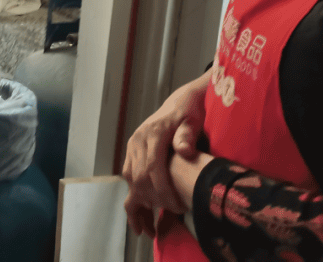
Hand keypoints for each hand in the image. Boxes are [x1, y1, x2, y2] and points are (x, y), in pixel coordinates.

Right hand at [122, 70, 209, 232]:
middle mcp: (138, 140)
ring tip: (150, 219)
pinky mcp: (132, 149)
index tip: (177, 208)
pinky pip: (129, 173)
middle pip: (139, 177)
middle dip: (151, 200)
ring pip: (130, 177)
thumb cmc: (191, 113)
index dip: (163, 192)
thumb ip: (187, 136)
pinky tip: (146, 203)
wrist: (181, 101)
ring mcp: (133, 144)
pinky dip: (135, 190)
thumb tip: (184, 152)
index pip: (153, 169)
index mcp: (153, 134)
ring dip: (139, 199)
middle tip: (168, 217)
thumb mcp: (193, 121)